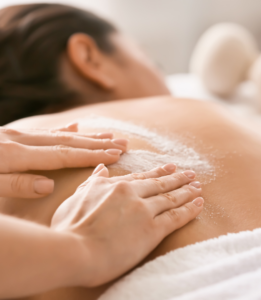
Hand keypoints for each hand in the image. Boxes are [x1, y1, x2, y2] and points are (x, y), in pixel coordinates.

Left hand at [0, 123, 127, 197]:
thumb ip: (15, 185)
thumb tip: (48, 186)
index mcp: (15, 155)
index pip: (64, 155)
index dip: (91, 155)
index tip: (115, 156)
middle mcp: (21, 140)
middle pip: (69, 141)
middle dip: (99, 143)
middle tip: (123, 143)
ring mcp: (17, 135)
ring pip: (61, 134)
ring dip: (87, 136)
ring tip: (109, 135)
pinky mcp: (12, 134)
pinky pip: (45, 131)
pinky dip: (64, 130)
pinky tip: (75, 127)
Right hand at [51, 163, 203, 286]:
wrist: (73, 250)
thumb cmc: (69, 227)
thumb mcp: (77, 197)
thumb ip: (92, 182)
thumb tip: (102, 168)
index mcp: (115, 186)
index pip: (141, 177)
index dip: (157, 172)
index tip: (169, 167)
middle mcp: (132, 194)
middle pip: (160, 184)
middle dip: (177, 178)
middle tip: (190, 173)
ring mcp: (143, 210)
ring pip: (170, 198)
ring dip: (186, 191)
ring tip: (198, 186)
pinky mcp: (152, 230)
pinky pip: (176, 217)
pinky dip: (190, 209)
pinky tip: (199, 203)